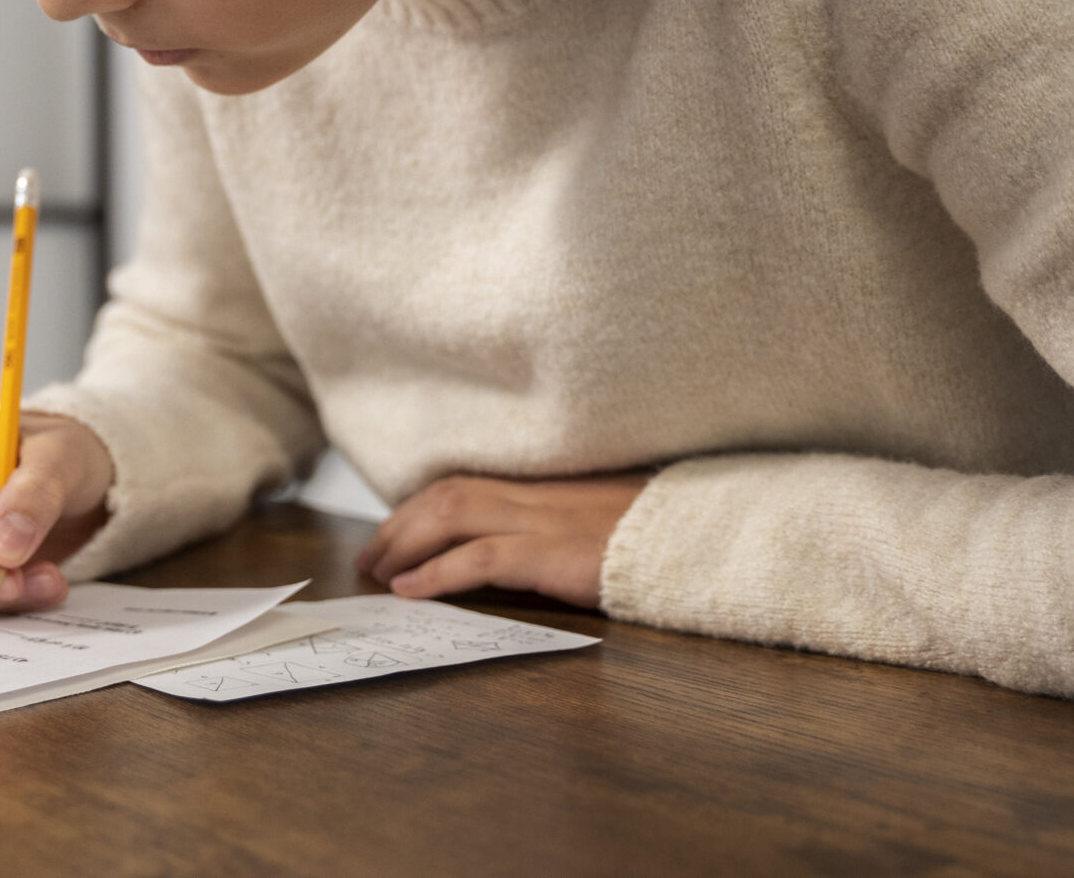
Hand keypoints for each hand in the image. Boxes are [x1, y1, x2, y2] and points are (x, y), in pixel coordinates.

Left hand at [355, 472, 651, 607]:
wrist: (704, 538)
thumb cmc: (662, 538)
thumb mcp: (605, 524)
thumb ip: (564, 525)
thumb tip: (521, 549)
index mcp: (549, 487)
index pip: (467, 482)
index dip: (421, 504)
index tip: (393, 529)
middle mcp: (540, 495)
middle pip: (448, 494)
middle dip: (401, 523)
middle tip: (369, 556)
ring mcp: (547, 520)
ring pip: (454, 515)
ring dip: (406, 543)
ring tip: (378, 571)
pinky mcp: (555, 552)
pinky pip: (482, 557)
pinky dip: (439, 573)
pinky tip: (411, 592)